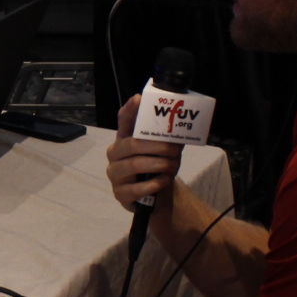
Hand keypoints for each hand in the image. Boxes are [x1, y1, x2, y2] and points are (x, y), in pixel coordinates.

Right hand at [105, 94, 183, 212]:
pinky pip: (136, 187)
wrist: (154, 198)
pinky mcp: (120, 193)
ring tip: (173, 166)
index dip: (130, 109)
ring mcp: (115, 174)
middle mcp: (114, 154)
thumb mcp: (163, 152)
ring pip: (135, 164)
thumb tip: (181, 124)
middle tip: (175, 150)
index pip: (123, 120)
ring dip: (159, 165)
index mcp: (124, 139)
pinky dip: (154, 184)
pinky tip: (163, 181)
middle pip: (133, 144)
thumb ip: (167, 139)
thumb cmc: (157, 169)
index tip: (139, 99)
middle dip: (157, 146)